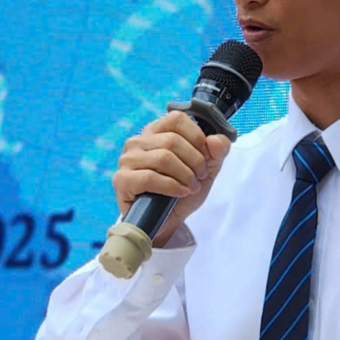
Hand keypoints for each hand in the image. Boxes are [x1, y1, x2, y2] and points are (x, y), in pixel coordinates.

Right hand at [112, 110, 231, 244]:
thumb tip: (216, 140)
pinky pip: (150, 177)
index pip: (176, 119)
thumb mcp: (207, 168)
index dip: (196, 137)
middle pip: (172, 141)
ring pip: (163, 158)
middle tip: (200, 177)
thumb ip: (218, 151)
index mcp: (156, 131)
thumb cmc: (183, 190)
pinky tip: (180, 192)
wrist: (168, 220)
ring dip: (185, 175)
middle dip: (194, 161)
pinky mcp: (122, 179)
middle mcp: (138, 141)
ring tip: (191, 187)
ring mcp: (127, 160)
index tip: (205, 156)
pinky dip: (171, 186)